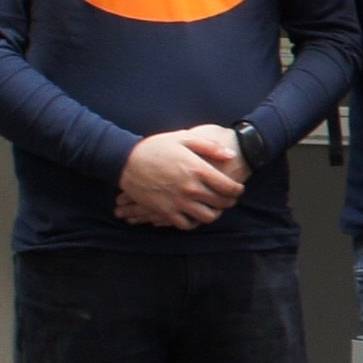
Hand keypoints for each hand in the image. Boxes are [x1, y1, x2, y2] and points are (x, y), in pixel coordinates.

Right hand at [115, 127, 246, 229]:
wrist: (125, 160)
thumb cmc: (155, 147)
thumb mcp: (184, 138)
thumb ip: (210, 147)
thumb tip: (231, 155)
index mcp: (198, 170)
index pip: (229, 187)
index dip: (237, 190)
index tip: (237, 189)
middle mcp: (190, 188)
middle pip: (221, 203)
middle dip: (229, 202)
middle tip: (228, 199)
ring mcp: (178, 202)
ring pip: (207, 217)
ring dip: (214, 214)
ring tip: (213, 208)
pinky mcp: (165, 211)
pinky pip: (186, 224)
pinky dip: (194, 222)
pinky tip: (195, 215)